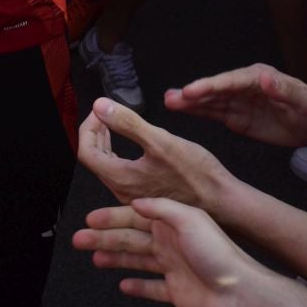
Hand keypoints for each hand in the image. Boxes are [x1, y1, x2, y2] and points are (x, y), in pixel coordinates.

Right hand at [76, 197, 259, 306]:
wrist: (241, 292)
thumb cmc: (220, 255)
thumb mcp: (190, 220)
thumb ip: (161, 209)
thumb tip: (136, 202)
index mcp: (172, 224)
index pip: (134, 218)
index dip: (111, 218)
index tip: (89, 219)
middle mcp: (170, 244)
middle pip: (130, 239)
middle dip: (103, 238)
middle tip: (79, 240)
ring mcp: (173, 268)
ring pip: (136, 261)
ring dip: (114, 259)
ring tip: (94, 259)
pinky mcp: (176, 292)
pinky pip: (151, 288)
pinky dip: (137, 287)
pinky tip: (123, 284)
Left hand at [77, 97, 234, 209]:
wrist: (220, 200)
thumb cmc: (195, 173)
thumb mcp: (161, 140)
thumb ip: (127, 123)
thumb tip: (100, 106)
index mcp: (121, 178)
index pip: (86, 151)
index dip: (89, 126)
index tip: (101, 110)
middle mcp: (122, 191)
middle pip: (93, 159)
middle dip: (95, 132)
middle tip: (105, 113)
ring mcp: (132, 196)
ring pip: (106, 166)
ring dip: (106, 142)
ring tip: (114, 123)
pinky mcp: (144, 195)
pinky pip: (120, 172)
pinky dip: (118, 153)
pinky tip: (131, 144)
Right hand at [164, 61, 306, 146]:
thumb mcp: (301, 99)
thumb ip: (283, 89)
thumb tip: (263, 78)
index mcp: (256, 78)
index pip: (230, 82)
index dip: (210, 86)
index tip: (191, 91)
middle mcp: (243, 87)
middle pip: (215, 91)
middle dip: (193, 94)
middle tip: (170, 97)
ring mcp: (238, 102)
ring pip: (210, 102)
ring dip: (190, 103)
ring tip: (168, 101)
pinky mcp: (237, 117)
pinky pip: (214, 114)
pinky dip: (197, 112)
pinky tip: (181, 109)